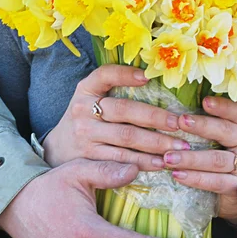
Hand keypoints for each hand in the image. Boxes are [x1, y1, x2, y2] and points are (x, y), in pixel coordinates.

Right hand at [43, 65, 189, 169]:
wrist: (57, 149)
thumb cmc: (86, 119)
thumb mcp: (91, 98)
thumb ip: (115, 90)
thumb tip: (155, 82)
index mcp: (86, 89)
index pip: (105, 75)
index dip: (126, 75)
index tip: (147, 77)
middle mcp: (82, 109)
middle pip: (124, 110)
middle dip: (156, 117)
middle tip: (180, 124)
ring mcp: (85, 135)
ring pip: (126, 137)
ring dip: (156, 143)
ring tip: (178, 147)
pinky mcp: (89, 158)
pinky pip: (121, 159)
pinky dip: (143, 161)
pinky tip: (160, 162)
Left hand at [165, 96, 236, 223]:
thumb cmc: (221, 157)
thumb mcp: (220, 138)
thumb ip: (208, 125)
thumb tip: (178, 110)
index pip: (236, 112)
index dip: (221, 106)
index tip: (204, 101)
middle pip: (227, 132)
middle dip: (202, 126)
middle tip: (180, 122)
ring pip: (217, 160)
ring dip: (191, 158)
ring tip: (169, 157)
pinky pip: (215, 182)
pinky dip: (195, 178)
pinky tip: (177, 175)